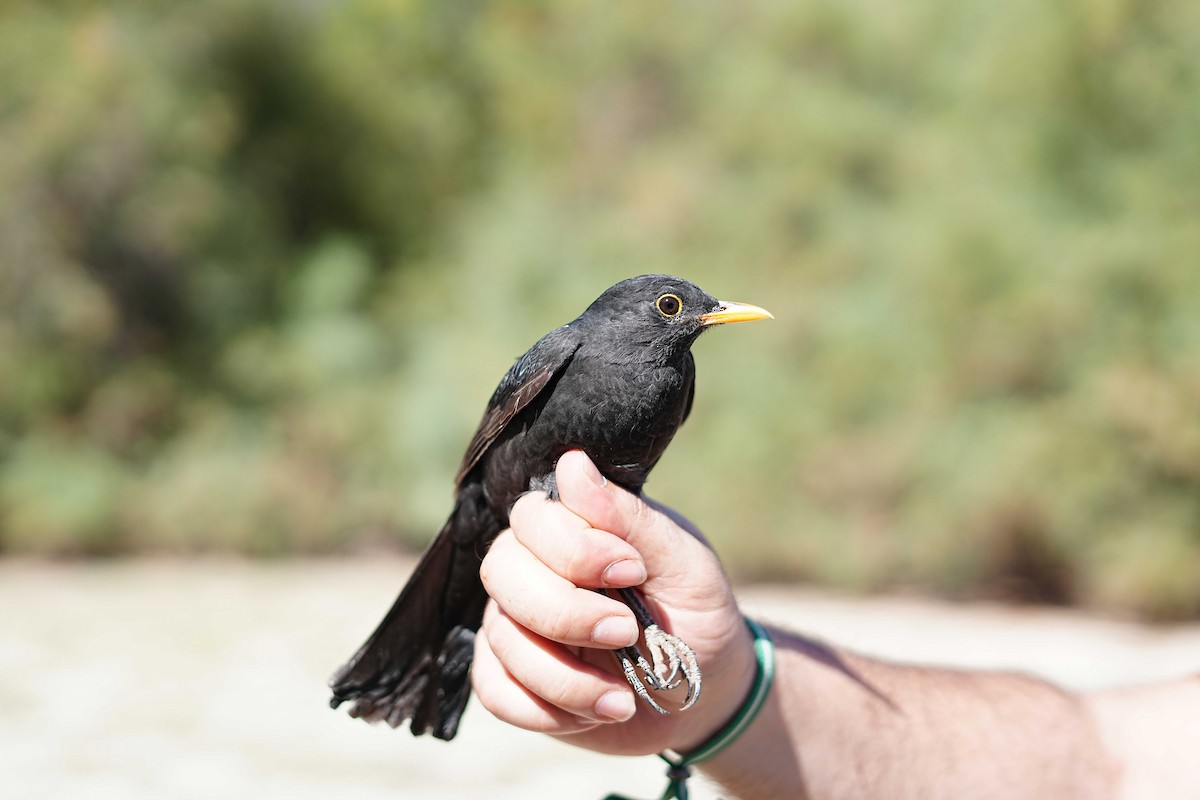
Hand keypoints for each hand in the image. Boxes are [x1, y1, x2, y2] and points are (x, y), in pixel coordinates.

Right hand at [472, 449, 754, 755]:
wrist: (707, 691)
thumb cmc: (696, 611)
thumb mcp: (683, 562)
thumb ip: (629, 518)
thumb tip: (573, 464)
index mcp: (571, 526)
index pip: (532, 517)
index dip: (574, 549)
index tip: (633, 572)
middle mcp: (532, 567)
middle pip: (501, 572)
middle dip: (564, 612)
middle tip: (626, 632)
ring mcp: (515, 622)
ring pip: (500, 637)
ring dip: (565, 677)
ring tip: (623, 697)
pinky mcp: (512, 677)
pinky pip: (493, 691)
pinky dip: (543, 710)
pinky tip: (595, 713)